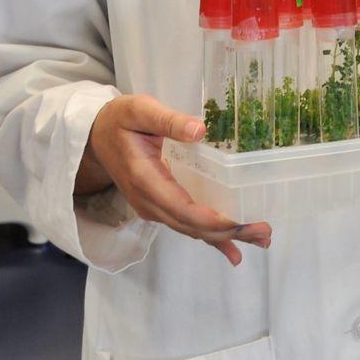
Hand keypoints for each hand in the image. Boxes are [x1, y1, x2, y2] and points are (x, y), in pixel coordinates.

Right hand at [82, 94, 271, 265]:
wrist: (95, 136)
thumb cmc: (120, 120)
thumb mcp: (140, 110)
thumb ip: (168, 120)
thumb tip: (199, 129)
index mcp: (145, 179)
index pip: (181, 208)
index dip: (211, 220)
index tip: (239, 223)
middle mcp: (149, 201)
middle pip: (191, 226)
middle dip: (228, 233)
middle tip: (264, 234)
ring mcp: (154, 207)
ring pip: (192, 230)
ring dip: (226, 237)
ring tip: (260, 240)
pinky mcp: (160, 206)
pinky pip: (187, 225)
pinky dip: (212, 237)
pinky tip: (233, 249)